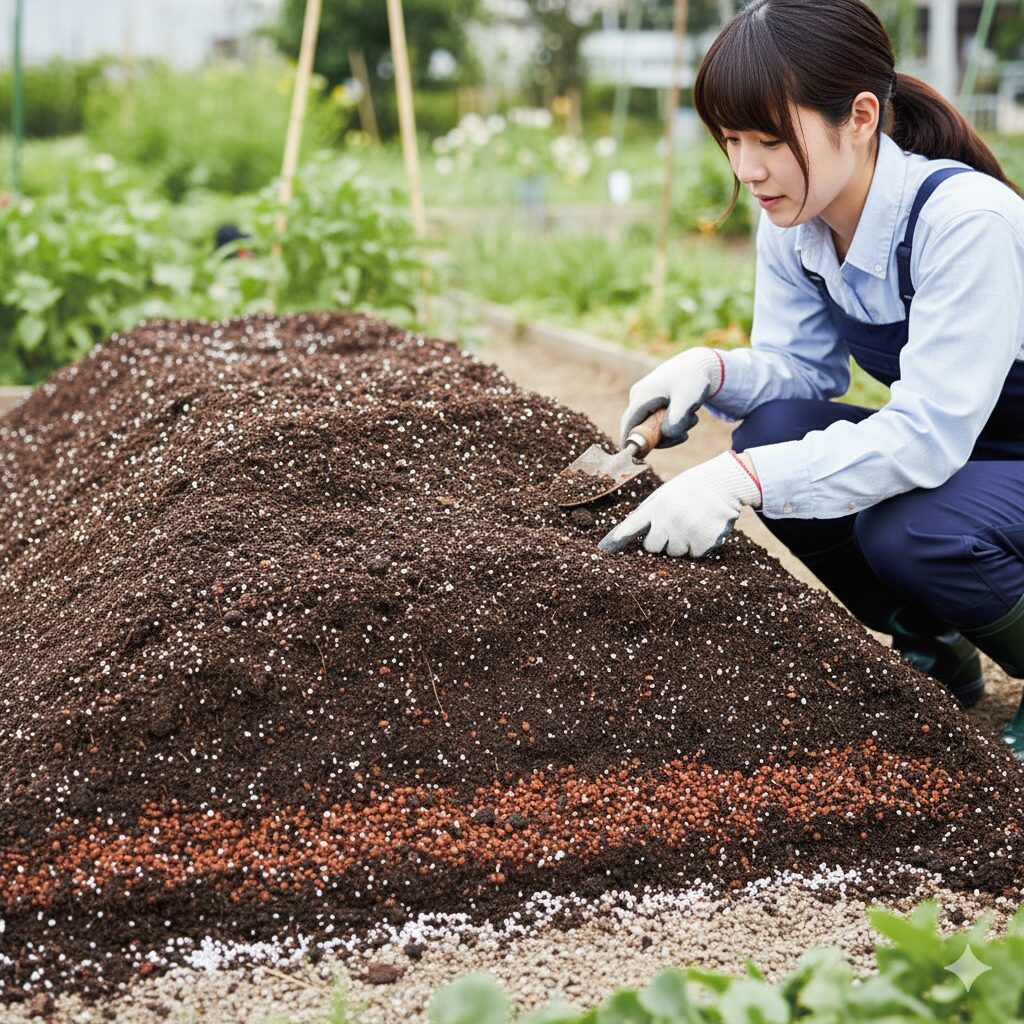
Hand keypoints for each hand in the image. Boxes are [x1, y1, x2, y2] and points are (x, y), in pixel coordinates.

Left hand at [598, 451, 761, 557]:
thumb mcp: (667, 491)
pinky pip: (693, 554)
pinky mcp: (702, 543)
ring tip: (691, 523)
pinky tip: (703, 528)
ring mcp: (686, 533)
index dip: (619, 538)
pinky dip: (698, 546)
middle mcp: (669, 521)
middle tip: (672, 527)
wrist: (725, 483)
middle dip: (659, 541)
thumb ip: (651, 509)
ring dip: (680, 543)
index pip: (632, 526)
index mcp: (657, 506)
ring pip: (673, 552)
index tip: (605, 548)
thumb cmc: (693, 487)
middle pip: (652, 547)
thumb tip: (633, 528)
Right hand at [620, 348, 723, 448]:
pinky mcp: (652, 401)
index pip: (628, 425)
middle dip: (663, 436)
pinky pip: (658, 421)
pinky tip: (688, 415)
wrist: (699, 364)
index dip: (631, 443)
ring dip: (672, 429)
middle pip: (642, 428)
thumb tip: (665, 435)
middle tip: (685, 433)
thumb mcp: (688, 399)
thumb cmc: (692, 379)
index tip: (637, 458)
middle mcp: (638, 397)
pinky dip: (673, 424)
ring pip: (653, 426)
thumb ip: (677, 419)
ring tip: (692, 417)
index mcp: (642, 396)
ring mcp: (644, 399)